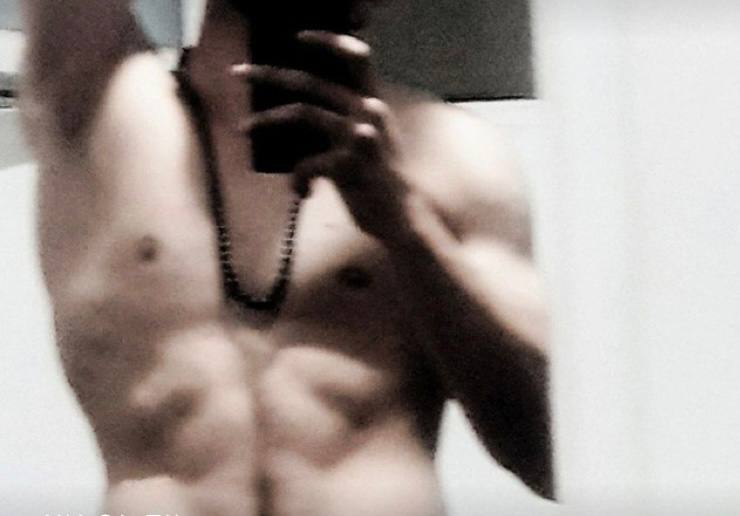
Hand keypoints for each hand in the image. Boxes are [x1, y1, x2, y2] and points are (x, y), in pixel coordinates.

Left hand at [231, 31, 410, 240]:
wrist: (401, 215)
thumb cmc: (379, 178)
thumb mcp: (368, 139)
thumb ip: (343, 120)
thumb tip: (296, 111)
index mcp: (372, 102)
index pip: (356, 57)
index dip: (327, 40)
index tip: (298, 37)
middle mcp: (368, 111)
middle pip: (310, 82)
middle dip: (268, 74)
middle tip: (238, 72)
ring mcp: (358, 136)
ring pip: (300, 113)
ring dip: (265, 120)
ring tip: (243, 127)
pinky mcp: (347, 164)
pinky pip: (305, 164)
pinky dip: (298, 179)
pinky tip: (303, 191)